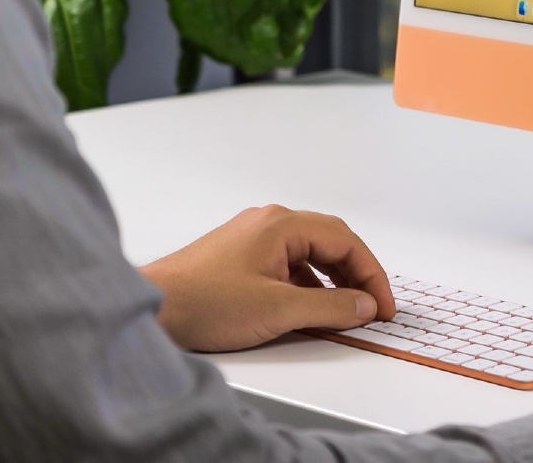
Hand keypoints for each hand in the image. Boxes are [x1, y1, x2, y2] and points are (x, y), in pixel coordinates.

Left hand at [139, 205, 395, 351]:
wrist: (149, 309)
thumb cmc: (202, 303)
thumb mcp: (278, 310)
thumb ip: (330, 307)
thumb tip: (364, 305)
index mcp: (282, 224)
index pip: (346, 241)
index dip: (372, 275)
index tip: (383, 305)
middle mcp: (269, 222)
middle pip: (330, 241)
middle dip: (356, 274)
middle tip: (372, 306)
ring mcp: (252, 236)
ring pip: (309, 253)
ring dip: (332, 280)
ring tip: (344, 310)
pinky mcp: (239, 255)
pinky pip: (288, 262)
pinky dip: (307, 283)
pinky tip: (308, 307)